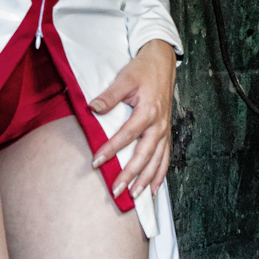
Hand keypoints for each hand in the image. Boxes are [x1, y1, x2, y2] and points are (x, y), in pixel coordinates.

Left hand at [90, 39, 176, 200]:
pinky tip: (155, 189)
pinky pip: (166, 157)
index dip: (111, 150)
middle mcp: (159, 124)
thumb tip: (92, 108)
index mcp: (148, 111)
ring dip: (146, 180)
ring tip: (134, 195)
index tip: (96, 162)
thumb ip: (109, 95)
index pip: (126, 135)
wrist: (163, 63)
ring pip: (157, 160)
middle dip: (130, 175)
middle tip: (116, 190)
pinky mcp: (166, 132)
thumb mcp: (125, 78)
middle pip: (144, 155)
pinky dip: (161, 174)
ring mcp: (164, 130)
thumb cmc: (143, 70)